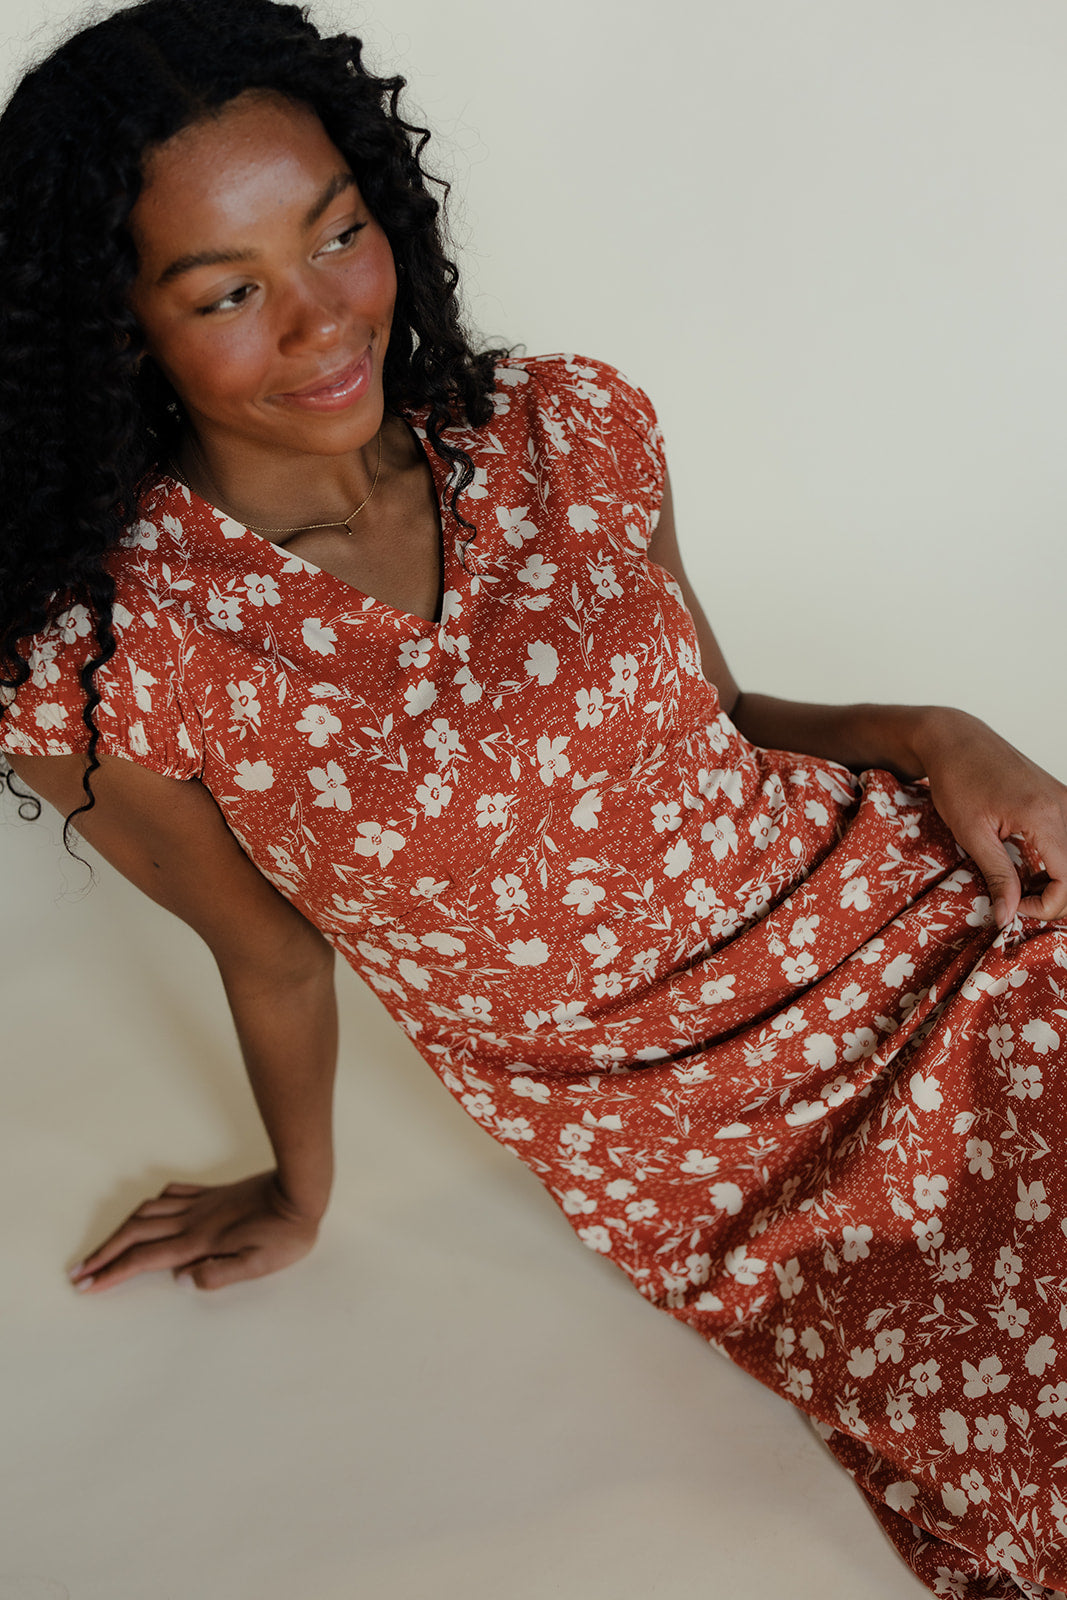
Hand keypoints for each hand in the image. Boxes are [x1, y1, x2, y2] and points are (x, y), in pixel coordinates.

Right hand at [67, 1169, 321, 1294]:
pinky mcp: (211, 1193)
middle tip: (78, 1272)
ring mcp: (200, 1205)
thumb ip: (219, 1274)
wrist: (300, 1190)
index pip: (144, 1260)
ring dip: (118, 1231)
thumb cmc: (285, 1233)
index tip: (87, 1285)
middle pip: (134, 1236)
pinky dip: (149, 1205)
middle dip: (103, 1255)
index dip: (112, 1273)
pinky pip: (170, 1195)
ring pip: (146, 1213)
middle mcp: (192, 1221)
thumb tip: (180, 1280)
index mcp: (199, 1242)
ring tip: (101, 1247)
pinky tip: (146, 1210)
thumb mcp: (259, 1264)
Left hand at [915, 708, 1066, 927]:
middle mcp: (1064, 805)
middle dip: (1052, 897)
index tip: (1013, 905)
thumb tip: (1007, 918)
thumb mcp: (971, 834)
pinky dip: (1056, 860)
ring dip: (1055, 880)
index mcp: (1044, 815)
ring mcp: (1065, 799)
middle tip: (1015, 898)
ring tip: (1019, 881)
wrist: (954, 738)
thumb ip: (997, 877)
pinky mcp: (1060, 797)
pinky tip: (1028, 864)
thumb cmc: (956, 779)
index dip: (1045, 906)